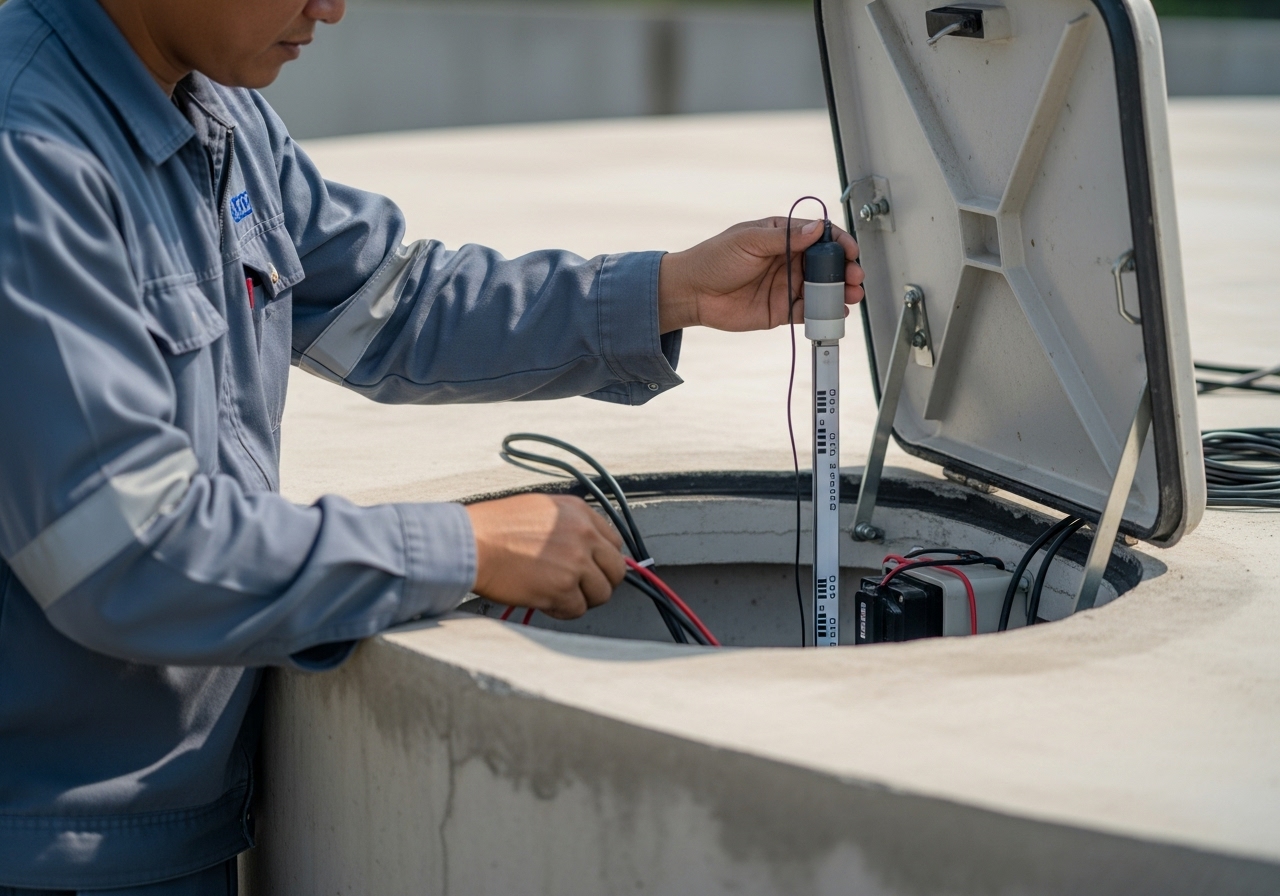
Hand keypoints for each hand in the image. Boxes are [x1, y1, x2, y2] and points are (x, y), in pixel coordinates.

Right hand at [465, 494, 625, 619]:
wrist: (471, 543)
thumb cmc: (494, 526)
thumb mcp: (541, 508)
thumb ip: (569, 525)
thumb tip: (586, 546)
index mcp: (578, 512)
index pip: (614, 542)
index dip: (603, 560)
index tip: (594, 568)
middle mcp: (583, 535)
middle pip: (616, 570)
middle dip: (600, 582)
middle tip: (581, 587)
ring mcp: (575, 563)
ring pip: (602, 593)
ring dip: (582, 598)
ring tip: (559, 594)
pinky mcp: (562, 589)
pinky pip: (578, 609)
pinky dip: (563, 610)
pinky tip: (545, 601)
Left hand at [657, 217, 863, 333]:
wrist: (692, 293)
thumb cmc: (714, 259)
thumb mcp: (748, 241)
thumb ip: (783, 237)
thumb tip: (816, 228)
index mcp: (782, 236)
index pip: (818, 235)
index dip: (838, 242)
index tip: (850, 251)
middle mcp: (788, 260)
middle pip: (825, 264)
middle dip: (844, 269)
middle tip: (854, 276)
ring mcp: (787, 285)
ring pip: (821, 288)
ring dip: (839, 292)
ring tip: (852, 295)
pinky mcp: (782, 310)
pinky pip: (808, 311)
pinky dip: (823, 313)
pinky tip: (835, 313)